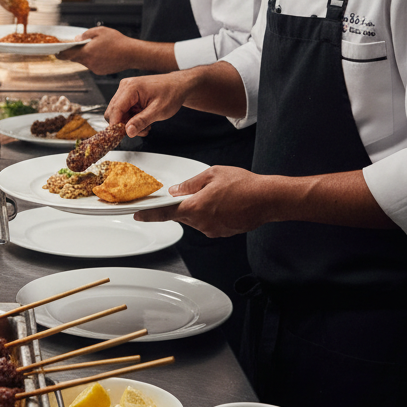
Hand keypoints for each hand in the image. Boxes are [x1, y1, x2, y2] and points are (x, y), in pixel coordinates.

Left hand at [58, 26, 134, 74]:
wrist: (132, 54)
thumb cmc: (117, 41)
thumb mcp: (99, 31)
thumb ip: (85, 34)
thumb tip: (76, 39)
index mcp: (86, 53)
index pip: (67, 55)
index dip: (59, 53)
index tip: (55, 52)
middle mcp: (89, 63)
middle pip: (76, 58)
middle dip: (75, 52)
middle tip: (76, 46)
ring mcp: (95, 69)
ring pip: (85, 62)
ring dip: (86, 55)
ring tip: (95, 47)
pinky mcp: (101, 72)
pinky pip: (93, 65)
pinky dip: (94, 60)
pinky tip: (102, 53)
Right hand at [106, 74, 188, 136]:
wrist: (178, 86)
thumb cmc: (171, 94)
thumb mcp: (158, 110)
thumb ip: (142, 121)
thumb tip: (128, 131)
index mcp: (131, 88)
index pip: (115, 109)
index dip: (116, 125)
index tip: (120, 137)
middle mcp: (125, 87)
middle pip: (113, 111)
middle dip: (124, 125)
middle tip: (139, 131)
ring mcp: (125, 90)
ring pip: (118, 113)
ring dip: (129, 123)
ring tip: (146, 125)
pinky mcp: (128, 95)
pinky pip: (123, 111)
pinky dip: (131, 119)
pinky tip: (144, 120)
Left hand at [133, 166, 270, 235]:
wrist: (268, 199)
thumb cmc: (243, 185)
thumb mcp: (212, 174)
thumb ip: (190, 184)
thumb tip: (176, 190)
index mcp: (195, 208)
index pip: (165, 213)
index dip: (149, 214)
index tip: (138, 215)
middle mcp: (202, 223)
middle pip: (182, 215)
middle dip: (184, 203)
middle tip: (198, 191)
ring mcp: (212, 230)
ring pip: (196, 218)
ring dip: (199, 208)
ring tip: (218, 194)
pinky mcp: (222, 232)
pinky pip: (209, 222)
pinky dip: (211, 213)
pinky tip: (224, 203)